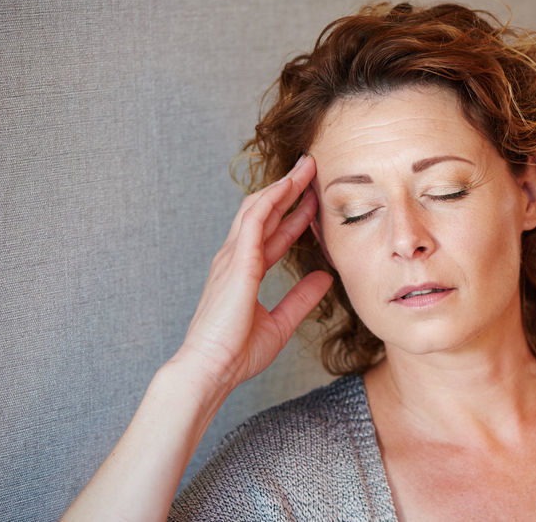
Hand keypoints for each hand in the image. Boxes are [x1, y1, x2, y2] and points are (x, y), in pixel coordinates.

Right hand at [174, 155, 331, 390]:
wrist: (211, 369)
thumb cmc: (236, 352)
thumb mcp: (280, 323)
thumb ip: (301, 299)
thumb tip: (324, 278)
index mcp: (245, 271)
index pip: (272, 233)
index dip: (293, 214)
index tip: (313, 200)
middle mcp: (236, 258)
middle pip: (265, 212)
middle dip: (289, 189)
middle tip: (312, 168)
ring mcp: (233, 257)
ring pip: (259, 208)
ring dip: (283, 185)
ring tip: (306, 167)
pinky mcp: (236, 262)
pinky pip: (253, 221)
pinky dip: (271, 199)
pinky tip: (288, 186)